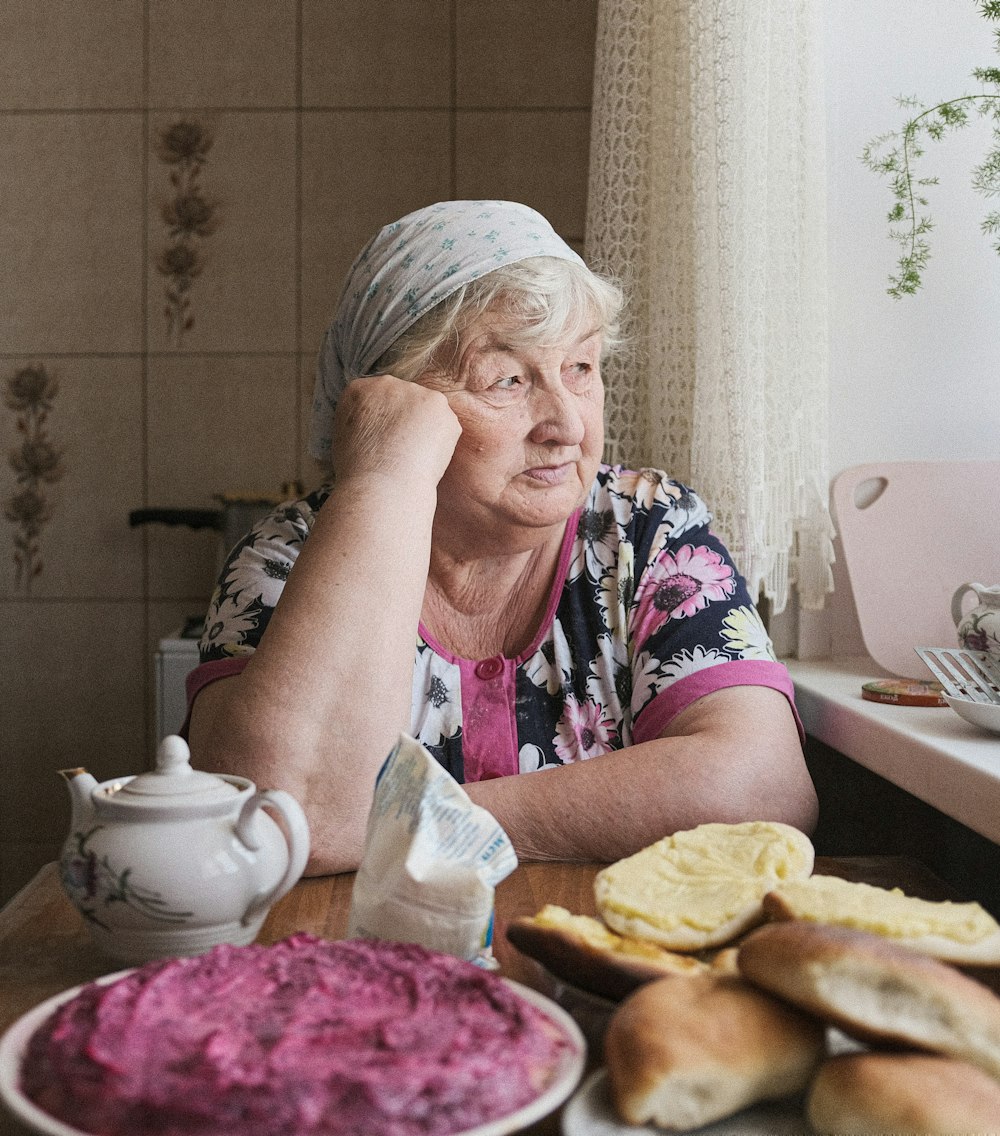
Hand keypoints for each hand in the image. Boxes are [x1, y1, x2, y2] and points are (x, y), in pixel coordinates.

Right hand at [332, 374, 461, 485]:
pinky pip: (445, 421)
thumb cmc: (359, 474)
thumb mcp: (342, 439)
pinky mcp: (438, 404)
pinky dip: (442, 439)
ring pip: (426, 407)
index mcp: (358, 390)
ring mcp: (414, 391)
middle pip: (402, 398)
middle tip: (402, 450)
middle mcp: (385, 383)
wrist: (382, 486)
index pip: (375, 397)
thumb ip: (362, 420)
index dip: (382, 422)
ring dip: (425, 427)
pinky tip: (429, 457)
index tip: (383, 442)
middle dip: (405, 420)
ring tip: (414, 455)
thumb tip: (378, 425)